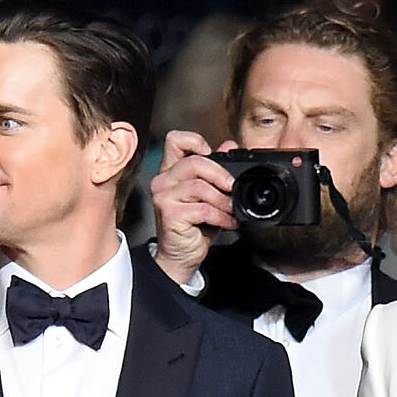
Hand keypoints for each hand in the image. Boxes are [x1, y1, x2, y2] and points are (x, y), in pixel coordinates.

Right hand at [150, 130, 240, 284]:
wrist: (181, 256)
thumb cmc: (194, 226)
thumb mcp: (210, 195)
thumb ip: (217, 169)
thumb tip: (230, 145)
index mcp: (171, 171)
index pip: (175, 140)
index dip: (195, 141)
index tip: (212, 153)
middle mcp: (163, 181)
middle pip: (194, 162)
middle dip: (220, 174)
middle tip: (233, 187)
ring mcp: (163, 197)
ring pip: (199, 186)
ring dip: (222, 199)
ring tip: (231, 210)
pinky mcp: (170, 215)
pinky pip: (202, 208)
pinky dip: (220, 216)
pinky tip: (227, 222)